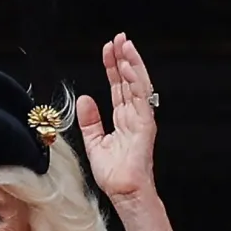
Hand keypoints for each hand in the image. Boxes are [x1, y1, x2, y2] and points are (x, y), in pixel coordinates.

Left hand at [76, 33, 158, 204]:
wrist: (123, 191)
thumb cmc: (114, 174)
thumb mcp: (94, 142)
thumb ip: (90, 120)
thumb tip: (85, 99)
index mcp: (123, 118)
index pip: (118, 86)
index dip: (112, 67)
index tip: (107, 49)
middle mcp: (134, 115)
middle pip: (129, 80)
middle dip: (123, 58)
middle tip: (118, 38)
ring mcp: (141, 119)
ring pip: (138, 84)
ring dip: (131, 63)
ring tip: (124, 45)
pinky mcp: (145, 125)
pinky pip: (140, 98)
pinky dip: (135, 81)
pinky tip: (128, 67)